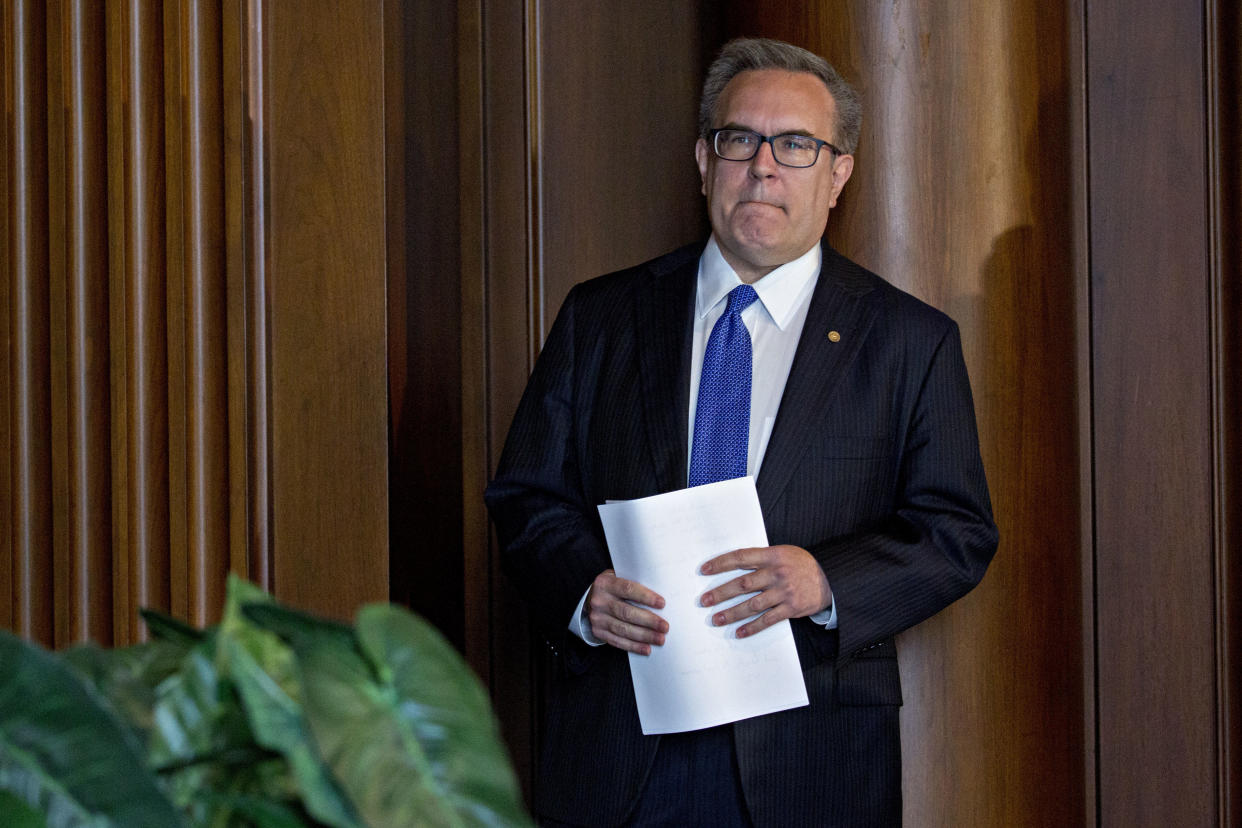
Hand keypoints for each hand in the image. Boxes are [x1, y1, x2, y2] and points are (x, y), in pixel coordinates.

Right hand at [586, 569, 668, 654]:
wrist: (591, 598)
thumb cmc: (614, 587)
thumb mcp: (620, 577)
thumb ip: (635, 581)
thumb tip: (663, 591)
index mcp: (605, 583)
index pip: (628, 589)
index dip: (646, 597)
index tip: (662, 604)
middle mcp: (599, 601)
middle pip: (626, 612)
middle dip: (648, 621)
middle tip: (665, 627)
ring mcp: (597, 618)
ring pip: (623, 629)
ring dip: (644, 636)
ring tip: (660, 639)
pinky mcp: (598, 632)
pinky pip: (617, 641)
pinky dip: (633, 646)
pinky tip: (646, 648)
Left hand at [699, 545, 831, 637]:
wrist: (831, 579)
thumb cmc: (801, 564)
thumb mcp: (783, 553)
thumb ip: (762, 558)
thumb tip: (733, 564)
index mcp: (772, 555)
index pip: (740, 557)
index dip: (720, 563)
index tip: (704, 570)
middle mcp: (776, 573)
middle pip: (743, 584)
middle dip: (721, 593)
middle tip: (704, 601)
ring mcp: (784, 592)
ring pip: (752, 604)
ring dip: (732, 613)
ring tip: (716, 619)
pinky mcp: (791, 608)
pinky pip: (768, 619)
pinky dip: (753, 627)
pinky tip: (739, 632)